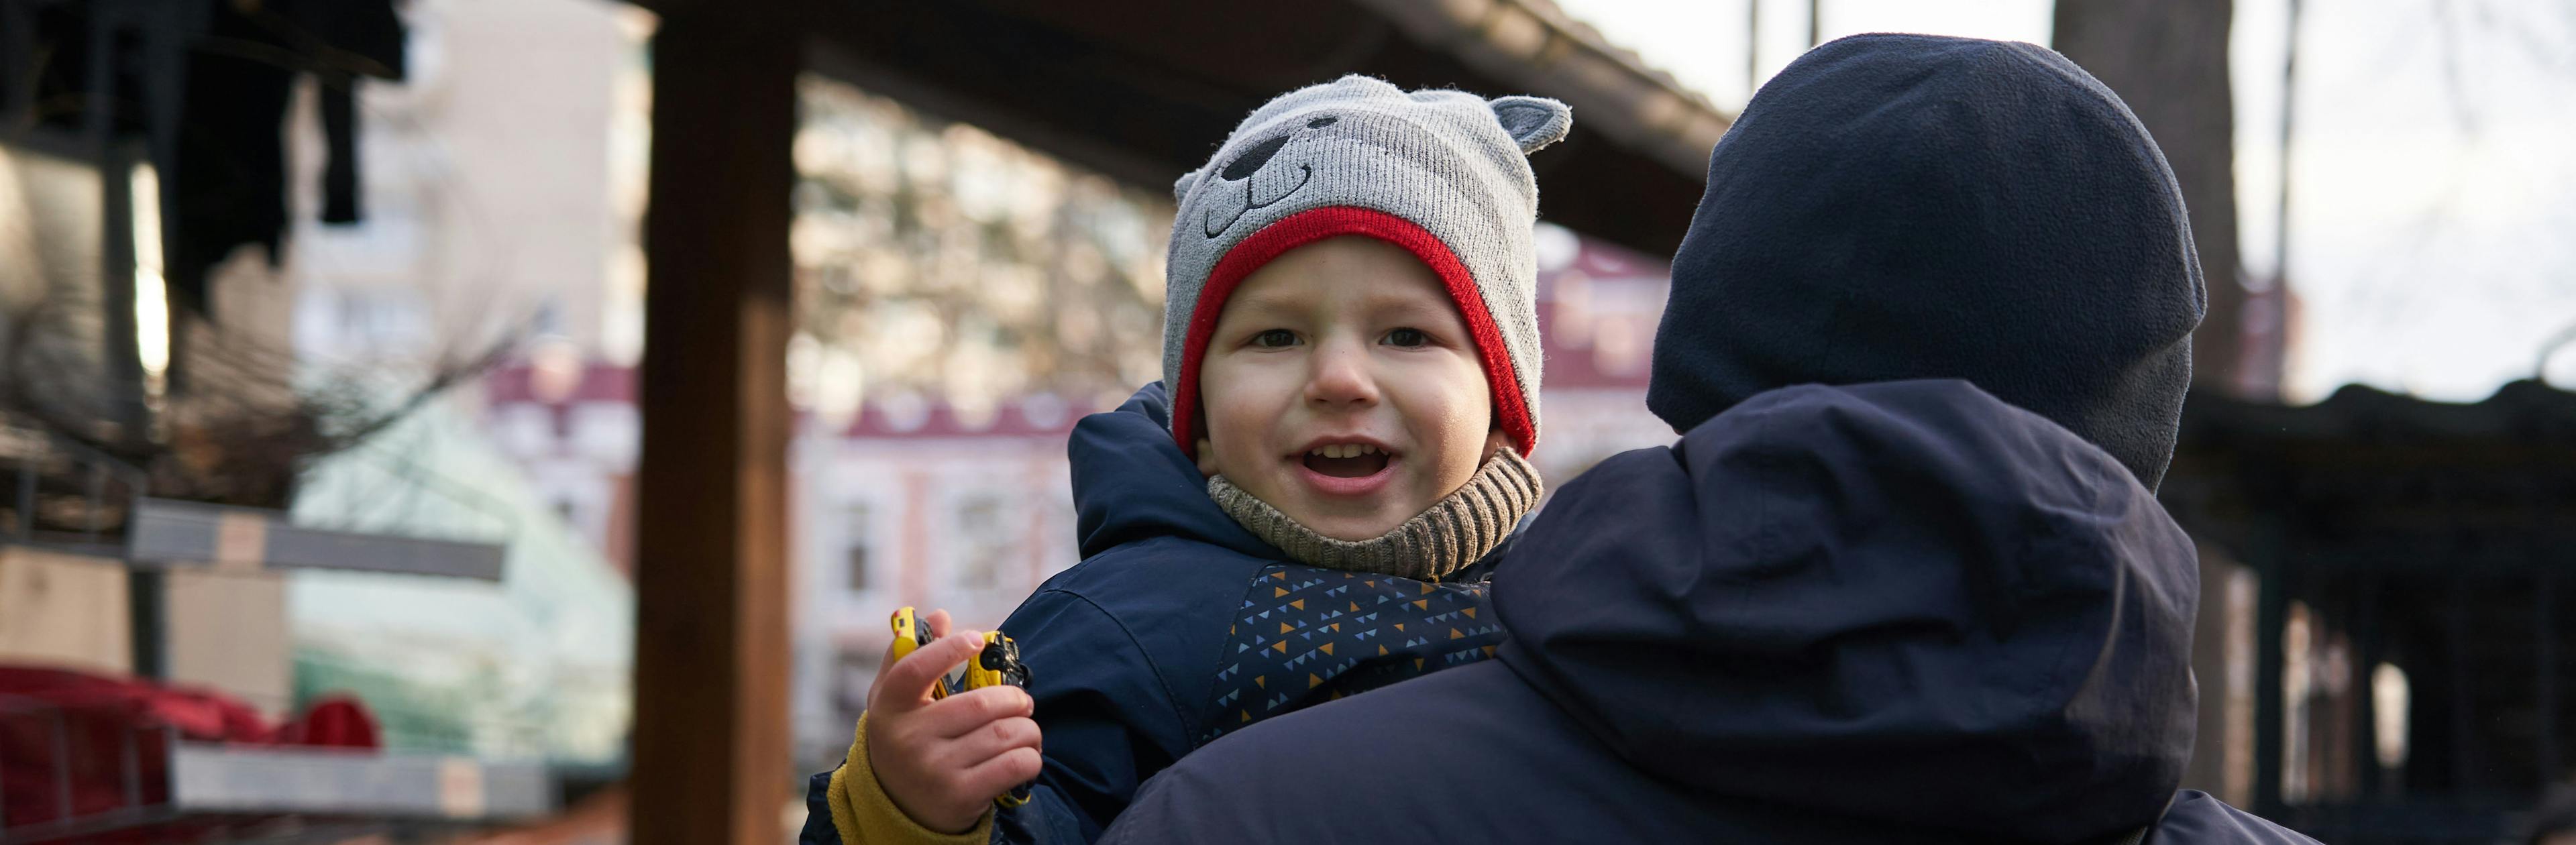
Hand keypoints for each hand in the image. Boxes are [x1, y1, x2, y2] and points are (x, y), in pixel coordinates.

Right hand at [864, 609, 1043, 833]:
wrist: (899, 806)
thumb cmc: (905, 739)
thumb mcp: (896, 701)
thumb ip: (911, 655)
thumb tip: (941, 615)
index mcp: (890, 708)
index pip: (915, 670)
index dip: (948, 649)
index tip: (977, 639)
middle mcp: (907, 740)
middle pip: (981, 705)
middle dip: (1015, 699)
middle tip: (1022, 702)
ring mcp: (933, 770)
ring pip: (1005, 734)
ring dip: (1029, 728)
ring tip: (1027, 729)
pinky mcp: (960, 796)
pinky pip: (1014, 765)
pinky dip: (1031, 755)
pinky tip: (1026, 754)